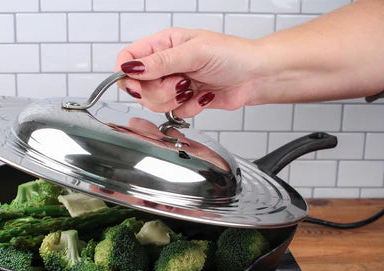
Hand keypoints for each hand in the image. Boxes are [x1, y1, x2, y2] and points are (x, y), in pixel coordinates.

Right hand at [115, 27, 260, 116]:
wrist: (255, 76)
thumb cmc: (233, 55)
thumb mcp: (194, 52)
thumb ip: (160, 62)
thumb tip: (131, 67)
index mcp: (163, 44)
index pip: (128, 58)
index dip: (128, 74)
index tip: (139, 83)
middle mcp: (164, 64)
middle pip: (138, 87)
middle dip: (158, 91)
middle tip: (180, 82)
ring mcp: (173, 84)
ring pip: (153, 103)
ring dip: (174, 100)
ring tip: (192, 88)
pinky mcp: (183, 101)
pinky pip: (172, 113)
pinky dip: (189, 108)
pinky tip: (202, 96)